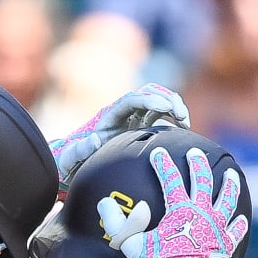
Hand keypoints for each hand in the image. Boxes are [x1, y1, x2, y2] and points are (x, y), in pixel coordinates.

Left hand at [49, 83, 189, 189]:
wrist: (75, 164)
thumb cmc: (73, 162)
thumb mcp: (72, 158)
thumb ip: (80, 150)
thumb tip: (94, 140)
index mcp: (108, 116)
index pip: (131, 100)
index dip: (148, 100)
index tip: (164, 108)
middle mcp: (122, 112)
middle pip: (148, 93)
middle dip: (166, 99)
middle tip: (180, 115)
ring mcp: (133, 117)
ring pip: (158, 99)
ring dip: (174, 105)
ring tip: (185, 122)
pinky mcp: (141, 124)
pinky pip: (161, 113)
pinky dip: (173, 116)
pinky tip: (184, 128)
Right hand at [98, 145, 248, 257]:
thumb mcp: (130, 245)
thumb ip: (116, 223)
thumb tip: (104, 203)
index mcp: (180, 210)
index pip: (170, 179)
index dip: (163, 164)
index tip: (158, 153)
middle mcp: (202, 213)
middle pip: (202, 181)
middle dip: (197, 164)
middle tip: (195, 153)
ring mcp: (217, 228)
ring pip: (227, 199)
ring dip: (229, 184)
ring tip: (231, 173)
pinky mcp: (225, 245)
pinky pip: (235, 230)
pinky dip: (238, 223)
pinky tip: (240, 217)